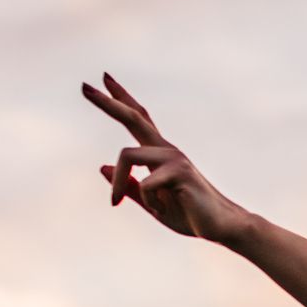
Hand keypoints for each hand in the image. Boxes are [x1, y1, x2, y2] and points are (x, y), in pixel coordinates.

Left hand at [82, 74, 255, 244]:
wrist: (223, 226)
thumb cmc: (191, 215)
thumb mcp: (152, 203)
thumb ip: (131, 187)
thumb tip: (103, 167)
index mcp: (160, 155)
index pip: (139, 119)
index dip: (121, 100)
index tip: (104, 79)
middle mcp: (167, 150)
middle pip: (134, 117)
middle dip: (108, 102)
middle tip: (84, 87)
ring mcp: (175, 158)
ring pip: (127, 155)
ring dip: (118, 184)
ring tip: (117, 203)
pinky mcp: (180, 172)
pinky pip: (145, 183)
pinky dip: (149, 202)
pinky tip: (162, 211)